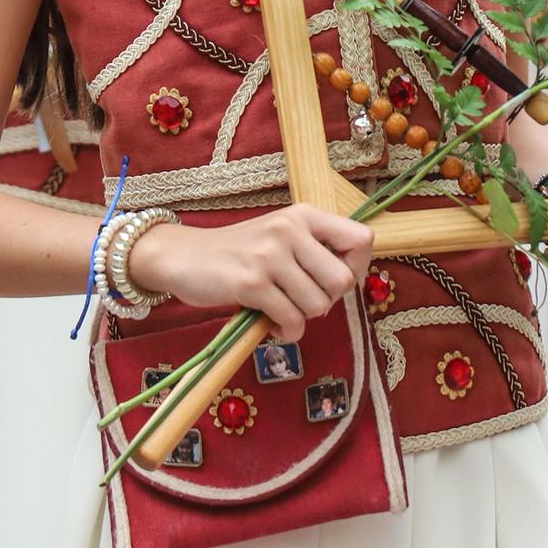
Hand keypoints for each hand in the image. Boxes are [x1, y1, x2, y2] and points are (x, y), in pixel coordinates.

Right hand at [128, 204, 373, 341]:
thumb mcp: (281, 235)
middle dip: (328, 300)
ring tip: (283, 311)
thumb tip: (351, 280)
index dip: (358, 267)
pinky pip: (291, 320)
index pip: (362, 239)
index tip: (335, 280)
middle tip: (304, 299)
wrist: (184, 256)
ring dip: (303, 318)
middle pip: (343, 280)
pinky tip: (272, 324)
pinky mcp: (252, 283)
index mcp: (304, 215)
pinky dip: (287, 332)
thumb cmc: (240, 252)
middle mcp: (290, 229)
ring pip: (318, 305)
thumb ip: (315, 250)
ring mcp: (270, 255)